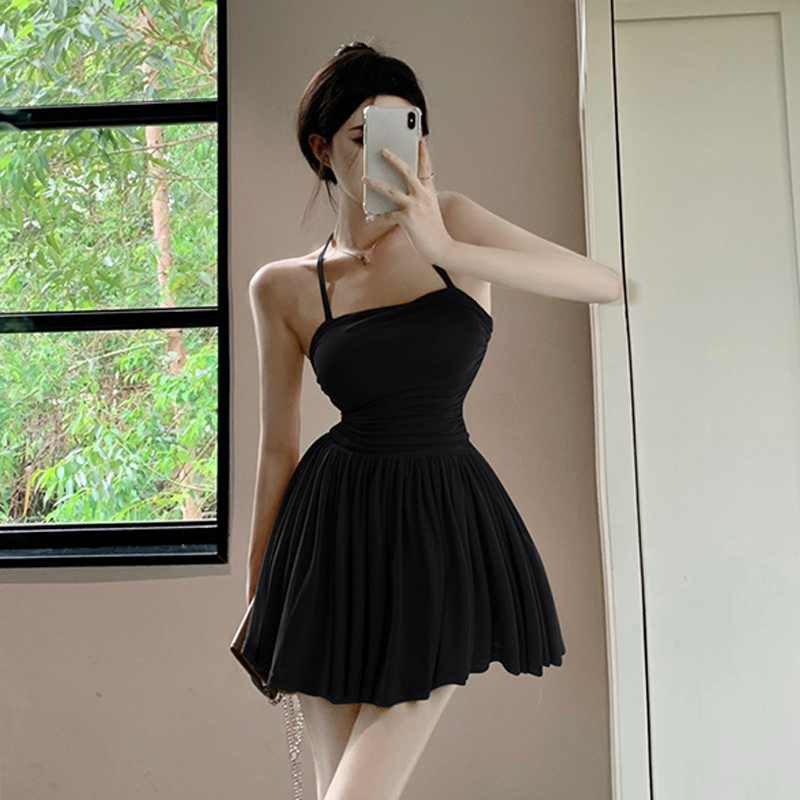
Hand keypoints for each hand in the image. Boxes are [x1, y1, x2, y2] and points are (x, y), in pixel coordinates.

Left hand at [361, 138, 453, 264]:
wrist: (443, 249)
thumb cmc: (435, 232)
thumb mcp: (431, 211)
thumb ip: (420, 200)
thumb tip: (401, 195)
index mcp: (430, 193)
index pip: (427, 168)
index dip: (423, 153)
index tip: (420, 139)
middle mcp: (423, 196)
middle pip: (407, 171)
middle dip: (394, 159)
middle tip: (383, 150)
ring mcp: (415, 206)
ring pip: (391, 190)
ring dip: (375, 183)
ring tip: (364, 177)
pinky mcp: (408, 219)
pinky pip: (387, 215)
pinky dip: (376, 217)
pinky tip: (369, 218)